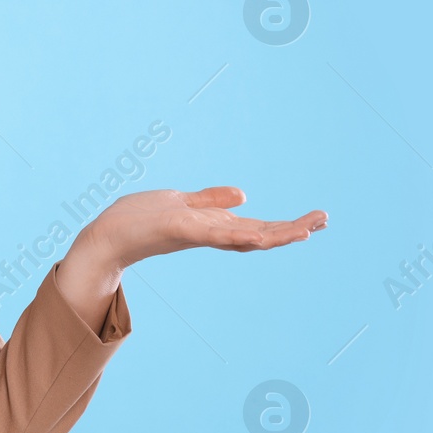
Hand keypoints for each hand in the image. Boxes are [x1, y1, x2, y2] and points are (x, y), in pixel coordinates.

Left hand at [81, 185, 326, 269]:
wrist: (107, 235)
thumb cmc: (140, 220)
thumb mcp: (181, 203)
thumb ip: (211, 200)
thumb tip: (243, 195)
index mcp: (213, 226)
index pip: (256, 227)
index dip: (285, 226)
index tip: (315, 220)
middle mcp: (210, 234)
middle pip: (259, 234)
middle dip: (292, 229)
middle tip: (325, 220)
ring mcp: (198, 234)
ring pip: (244, 237)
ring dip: (276, 234)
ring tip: (307, 230)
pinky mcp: (182, 230)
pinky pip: (215, 233)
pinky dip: (239, 233)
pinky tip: (260, 233)